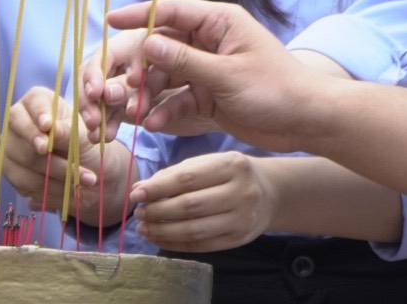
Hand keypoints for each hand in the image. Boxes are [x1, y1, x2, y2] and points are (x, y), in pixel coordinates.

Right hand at [0, 87, 135, 224]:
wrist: (83, 166)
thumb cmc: (82, 140)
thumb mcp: (82, 133)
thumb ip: (68, 131)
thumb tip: (52, 130)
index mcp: (36, 102)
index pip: (32, 104)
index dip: (38, 114)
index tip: (48, 125)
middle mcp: (17, 121)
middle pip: (23, 134)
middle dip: (44, 149)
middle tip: (57, 157)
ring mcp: (9, 146)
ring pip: (24, 161)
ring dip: (53, 174)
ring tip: (82, 180)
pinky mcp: (9, 170)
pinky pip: (24, 182)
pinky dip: (47, 189)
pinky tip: (68, 192)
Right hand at [87, 0, 331, 152]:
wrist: (307, 122)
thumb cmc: (276, 90)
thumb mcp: (228, 75)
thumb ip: (186, 61)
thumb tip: (147, 44)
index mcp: (218, 23)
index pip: (171, 12)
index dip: (139, 15)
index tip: (110, 21)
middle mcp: (209, 42)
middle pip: (162, 48)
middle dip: (140, 68)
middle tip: (124, 87)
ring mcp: (207, 70)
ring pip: (166, 77)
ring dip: (149, 94)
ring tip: (135, 112)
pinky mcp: (208, 96)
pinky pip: (178, 99)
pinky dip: (165, 111)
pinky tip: (154, 124)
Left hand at [129, 151, 275, 251]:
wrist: (270, 193)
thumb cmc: (231, 174)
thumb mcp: (210, 162)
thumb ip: (177, 173)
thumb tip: (141, 190)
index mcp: (232, 165)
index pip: (187, 178)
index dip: (158, 188)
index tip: (136, 194)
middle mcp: (241, 192)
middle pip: (190, 206)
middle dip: (158, 211)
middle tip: (139, 213)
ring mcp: (242, 219)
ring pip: (195, 230)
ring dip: (163, 231)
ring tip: (144, 228)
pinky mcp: (239, 239)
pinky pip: (202, 246)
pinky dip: (176, 244)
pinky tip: (160, 238)